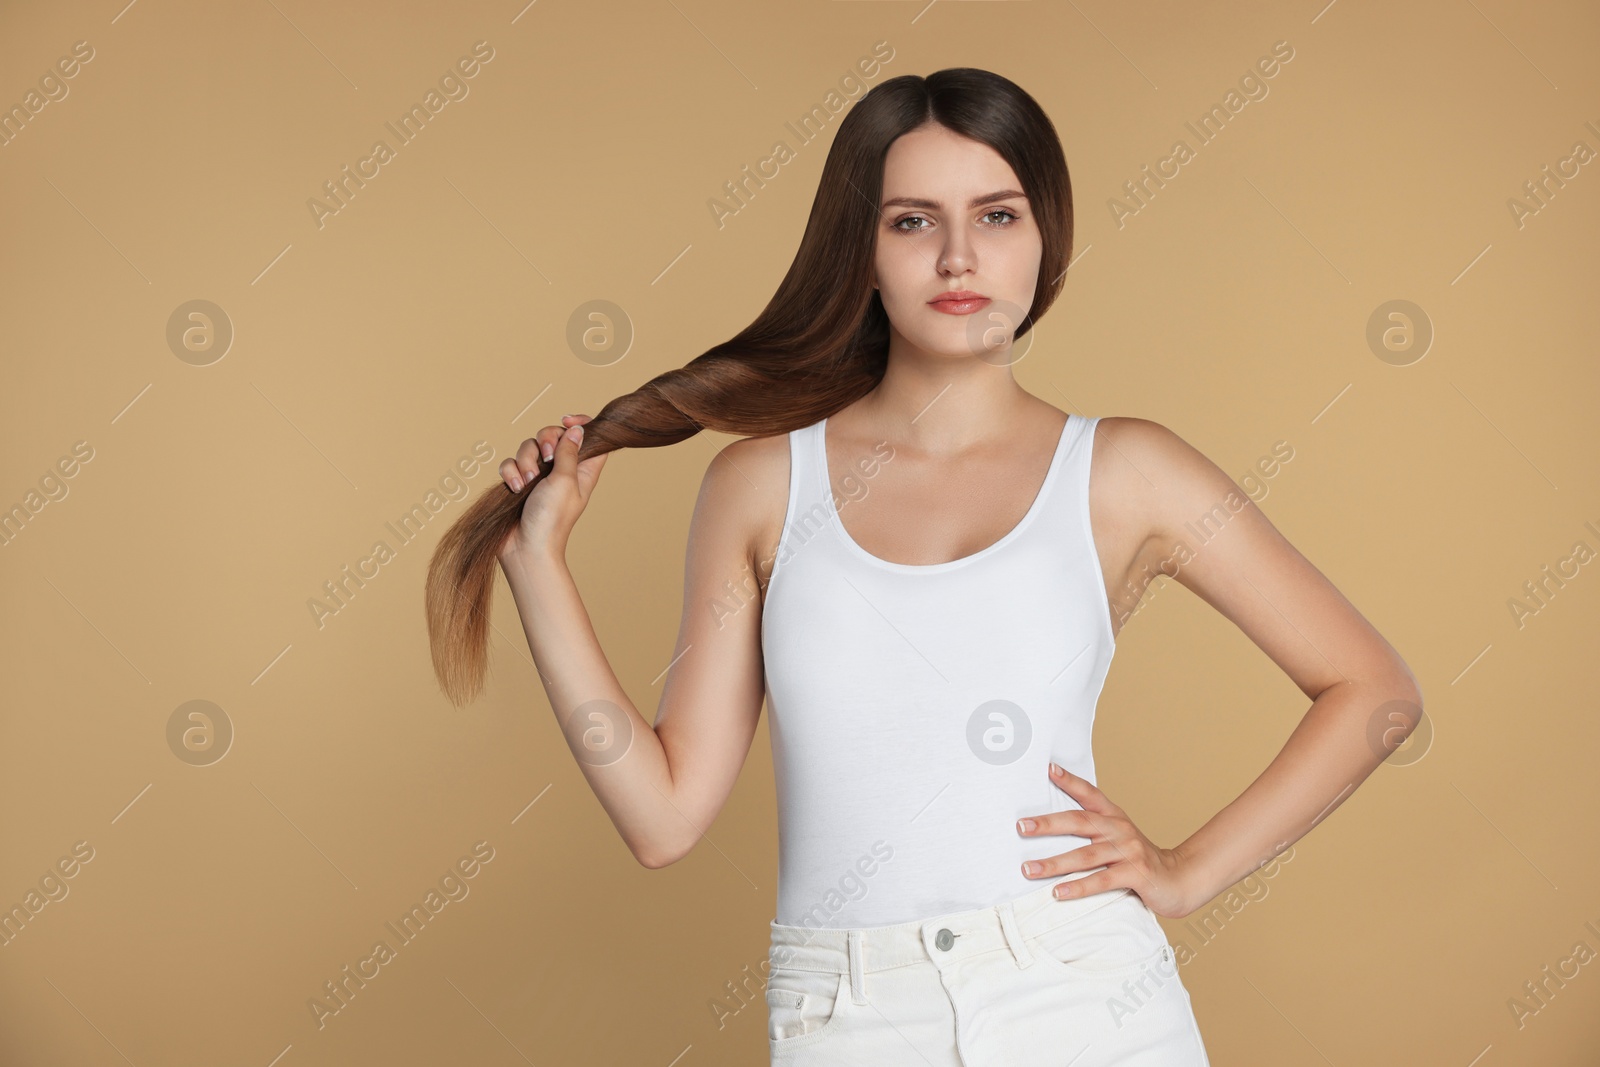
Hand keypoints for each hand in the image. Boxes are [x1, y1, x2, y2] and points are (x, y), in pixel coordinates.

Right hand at [496, 413, 608, 566]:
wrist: (526, 547)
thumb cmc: (552, 519)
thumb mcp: (565, 480)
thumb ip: (569, 452)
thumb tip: (578, 429)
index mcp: (582, 469)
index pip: (589, 437)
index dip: (581, 424)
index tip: (567, 420)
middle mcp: (560, 470)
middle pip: (553, 435)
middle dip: (544, 439)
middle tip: (545, 457)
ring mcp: (538, 476)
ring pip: (528, 447)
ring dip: (525, 461)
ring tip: (527, 483)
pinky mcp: (518, 482)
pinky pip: (510, 463)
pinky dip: (511, 473)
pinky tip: (515, 488)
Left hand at [1016, 762, 1194, 917]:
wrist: (1179, 880)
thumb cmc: (1138, 859)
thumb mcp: (1117, 838)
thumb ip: (1092, 831)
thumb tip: (1049, 826)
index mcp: (1114, 817)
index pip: (1090, 794)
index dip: (1070, 781)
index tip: (1048, 769)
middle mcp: (1120, 829)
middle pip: (1080, 822)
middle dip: (1048, 824)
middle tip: (1021, 826)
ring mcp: (1129, 851)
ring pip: (1085, 855)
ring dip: (1054, 863)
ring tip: (1028, 869)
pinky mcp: (1136, 874)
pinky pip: (1102, 881)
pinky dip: (1078, 887)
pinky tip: (1058, 893)